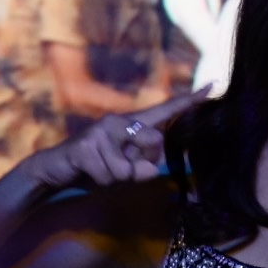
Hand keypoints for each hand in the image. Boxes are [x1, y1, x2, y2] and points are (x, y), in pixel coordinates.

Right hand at [25, 90, 202, 191]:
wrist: (54, 169)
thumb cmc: (93, 168)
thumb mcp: (123, 169)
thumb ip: (142, 165)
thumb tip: (153, 167)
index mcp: (130, 125)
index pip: (164, 112)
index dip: (189, 101)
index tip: (213, 86)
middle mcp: (118, 121)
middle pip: (154, 144)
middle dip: (141, 165)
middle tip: (119, 167)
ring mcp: (101, 131)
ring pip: (128, 168)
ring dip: (116, 178)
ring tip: (98, 169)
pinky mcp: (86, 146)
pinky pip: (110, 174)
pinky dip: (101, 180)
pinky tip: (88, 171)